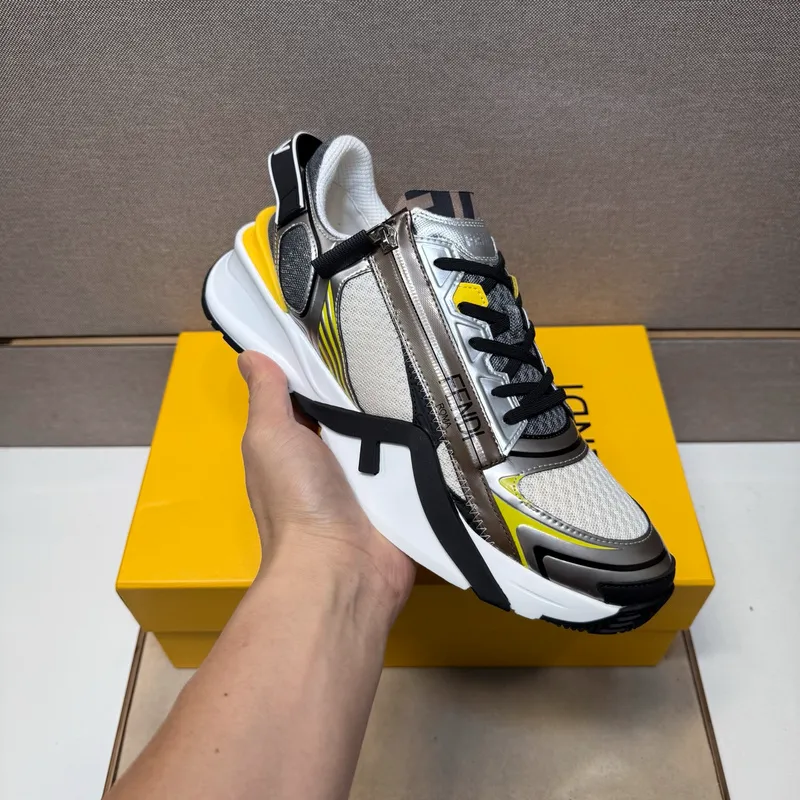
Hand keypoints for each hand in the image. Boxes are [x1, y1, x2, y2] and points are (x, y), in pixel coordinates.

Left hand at [238, 351, 415, 617]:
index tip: (346, 325)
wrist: (342, 568)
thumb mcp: (270, 437)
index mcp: (295, 442)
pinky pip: (419, 453)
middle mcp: (332, 456)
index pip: (310, 392)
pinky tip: (449, 403)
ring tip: (430, 361)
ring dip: (405, 405)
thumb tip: (250, 355)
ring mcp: (371, 475)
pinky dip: (430, 436)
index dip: (323, 363)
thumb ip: (266, 396)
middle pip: (355, 406)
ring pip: (390, 426)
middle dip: (371, 380)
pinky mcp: (404, 490)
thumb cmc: (296, 501)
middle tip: (399, 340)